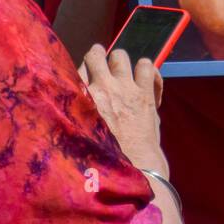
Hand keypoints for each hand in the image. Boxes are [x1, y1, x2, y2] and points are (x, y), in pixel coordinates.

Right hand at [80, 45, 165, 174]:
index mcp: (81, 98)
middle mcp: (101, 87)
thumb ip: (82, 111)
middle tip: (103, 66)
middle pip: (95, 54)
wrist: (131, 168)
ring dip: (122, 62)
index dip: (83, 73)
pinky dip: (147, 70)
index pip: (76, 69)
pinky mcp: (145, 92)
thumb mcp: (81, 132)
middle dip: (99, 58)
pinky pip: (147, 66)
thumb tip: (81, 98)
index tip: (88, 79)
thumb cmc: (105, 157)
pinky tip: (146, 79)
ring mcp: (125, 87)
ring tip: (124, 72)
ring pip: (120, 56)